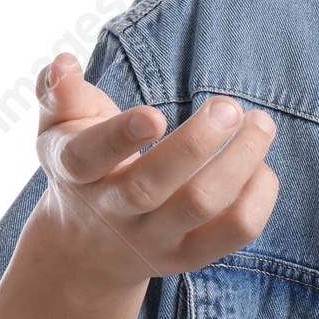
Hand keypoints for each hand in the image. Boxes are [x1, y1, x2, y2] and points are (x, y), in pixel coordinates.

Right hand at [29, 50, 280, 290]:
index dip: (120, 137)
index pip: (90, 157)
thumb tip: (64, 62)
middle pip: (150, 186)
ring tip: (260, 123)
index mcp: (76, 172)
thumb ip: (59, 94)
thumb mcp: (57, 131)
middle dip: (195, 143)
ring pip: (200, 204)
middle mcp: (114, 211)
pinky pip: (235, 231)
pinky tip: (261, 165)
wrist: (88, 249)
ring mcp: (154, 239)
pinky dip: (259, 195)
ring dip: (240, 161)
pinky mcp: (190, 255)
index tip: (154, 115)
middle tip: (229, 106)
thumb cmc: (84, 168)